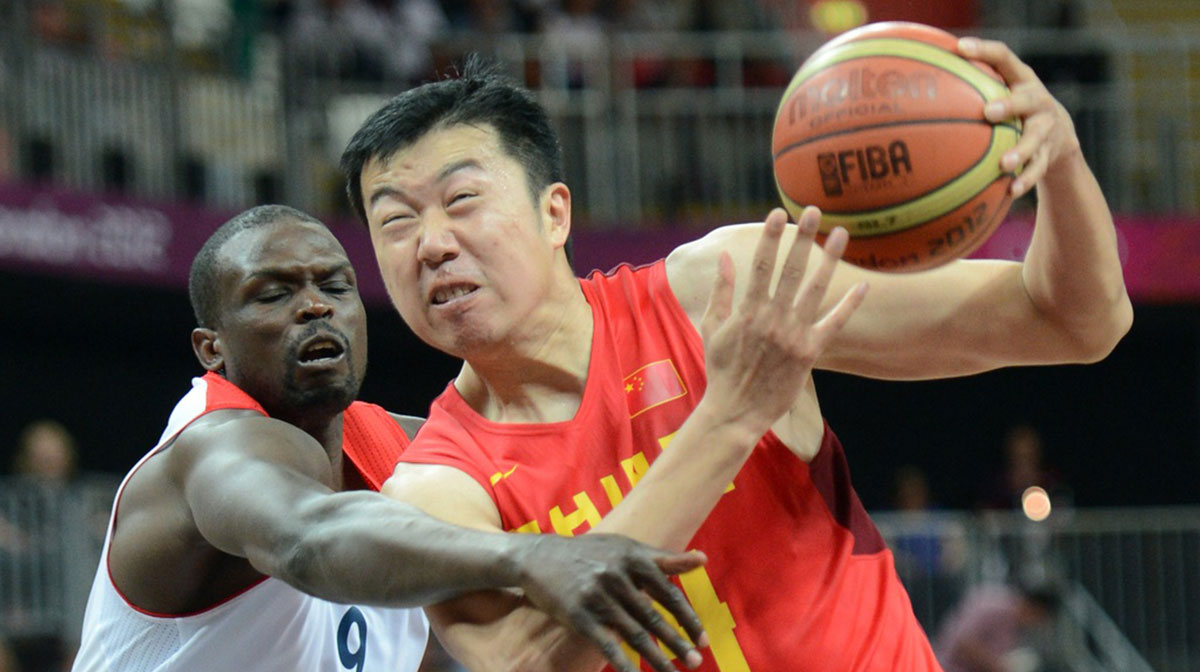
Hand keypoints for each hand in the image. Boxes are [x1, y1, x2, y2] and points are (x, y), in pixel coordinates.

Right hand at [513, 533, 708, 671]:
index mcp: (633, 558)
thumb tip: (703, 559)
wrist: (538, 557)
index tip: (703, 638)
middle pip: (654, 617)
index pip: (669, 593)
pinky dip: (624, 664)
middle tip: (697, 661)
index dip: (687, 618)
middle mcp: (617, 577)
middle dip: (677, 642)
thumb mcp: (626, 548)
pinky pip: (607, 645)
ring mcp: (598, 597)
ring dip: (658, 658)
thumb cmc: (589, 553)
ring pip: (634, 634)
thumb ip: (664, 558)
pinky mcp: (579, 616)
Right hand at [700, 207, 865, 435]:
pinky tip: (864, 285)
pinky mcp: (809, 353)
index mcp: (747, 311)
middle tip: (816, 211)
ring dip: (830, 259)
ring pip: (815, 289)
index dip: (769, 236)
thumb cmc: (721, 369)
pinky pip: (834, 324)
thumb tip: (723, 257)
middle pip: (791, 269)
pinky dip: (849, 305)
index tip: (777, 213)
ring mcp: (793, 335)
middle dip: (803, 238)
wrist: (736, 411)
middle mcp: (772, 319)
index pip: (760, 264)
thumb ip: (720, 291)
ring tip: (842, 233)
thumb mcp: (711, 328)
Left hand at [958, 37, 1082, 197]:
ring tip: (1004, 164)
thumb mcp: (1001, 92)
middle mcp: (1037, 101)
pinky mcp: (1049, 153)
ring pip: (1035, 139)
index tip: (960, 48)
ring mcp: (1046, 128)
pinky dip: (1025, 180)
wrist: (1061, 135)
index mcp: (1021, 80)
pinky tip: (1010, 191)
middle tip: (989, 112)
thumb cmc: (1014, 110)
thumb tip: (919, 85)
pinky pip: (1038, 168)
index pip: (1004, 58)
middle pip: (1026, 99)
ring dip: (1020, 151)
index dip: (984, 50)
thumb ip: (971, 86)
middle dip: (1009, 105)